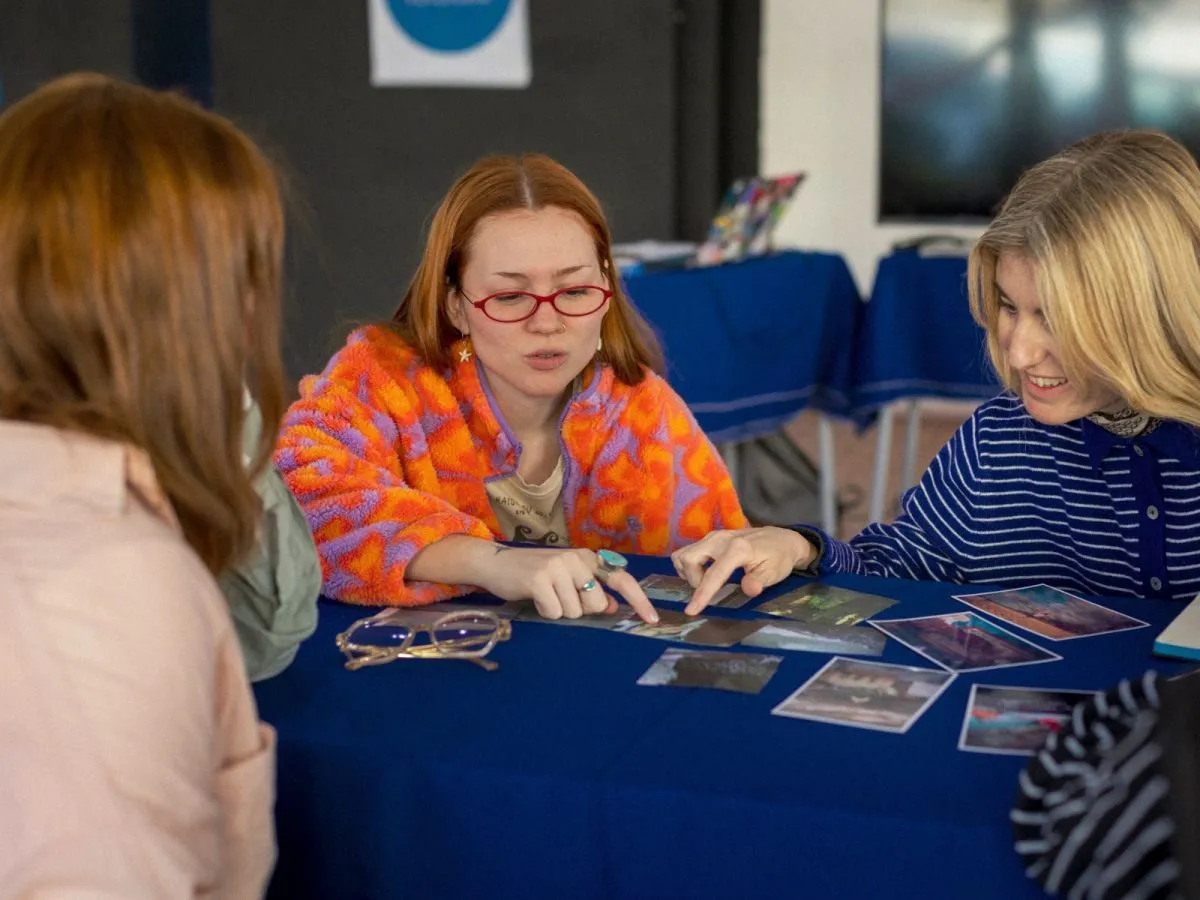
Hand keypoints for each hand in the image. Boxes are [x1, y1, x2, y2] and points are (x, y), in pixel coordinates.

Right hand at [482, 546, 659, 623]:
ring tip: (544, 596)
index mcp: (586, 557)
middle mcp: (575, 559)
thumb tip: (611, 607)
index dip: (638, 600)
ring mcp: (557, 567)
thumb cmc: (533, 574)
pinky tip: (534, 598)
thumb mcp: (565, 579)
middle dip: (580, 609)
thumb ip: (590, 590)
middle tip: (559, 597)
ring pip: (575, 612)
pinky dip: (545, 612)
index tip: (652, 619)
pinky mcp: (539, 579)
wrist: (495, 563)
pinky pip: (555, 613)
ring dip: (559, 611)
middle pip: (596, 604)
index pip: (620, 579)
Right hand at [671, 526, 814, 614]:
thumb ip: (759, 581)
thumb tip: (749, 589)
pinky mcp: (710, 537)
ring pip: (684, 554)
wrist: (782, 539)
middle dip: (693, 579)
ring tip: (705, 581)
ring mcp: (714, 536)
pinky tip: (703, 572)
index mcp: (738, 549)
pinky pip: (688, 551)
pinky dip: (690, 565)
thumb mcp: (774, 573)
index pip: (714, 574)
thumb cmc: (778, 558)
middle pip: (689, 559)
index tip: (691, 611)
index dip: (701, 594)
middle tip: (710, 590)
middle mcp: (721, 539)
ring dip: (689, 572)